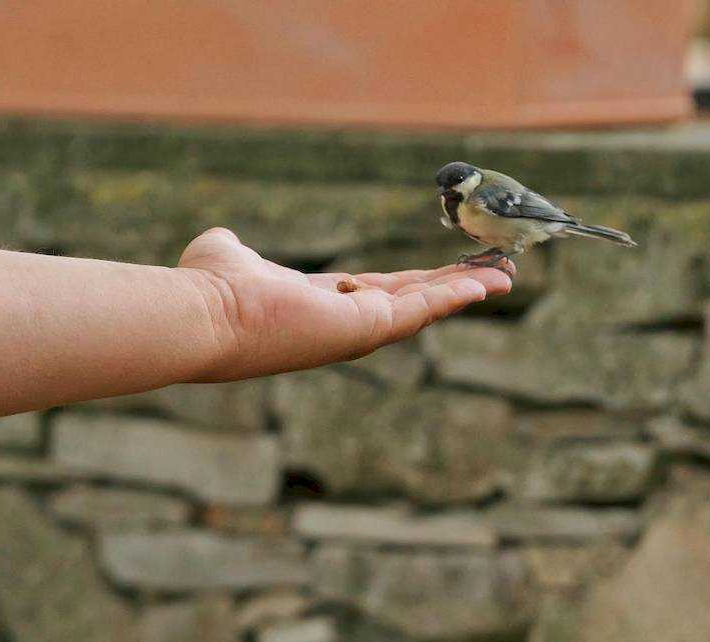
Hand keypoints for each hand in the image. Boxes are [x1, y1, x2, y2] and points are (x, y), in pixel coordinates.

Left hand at [177, 227, 512, 380]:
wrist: (205, 314)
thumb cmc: (209, 290)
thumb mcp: (227, 255)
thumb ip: (235, 249)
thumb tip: (225, 243)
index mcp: (323, 306)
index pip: (379, 294)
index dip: (415, 283)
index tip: (442, 273)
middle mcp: (345, 324)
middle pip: (413, 302)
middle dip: (454, 287)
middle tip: (494, 274)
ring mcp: (359, 330)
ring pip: (425, 307)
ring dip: (466, 290)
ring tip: (504, 275)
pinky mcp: (367, 327)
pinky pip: (421, 307)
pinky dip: (455, 294)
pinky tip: (486, 282)